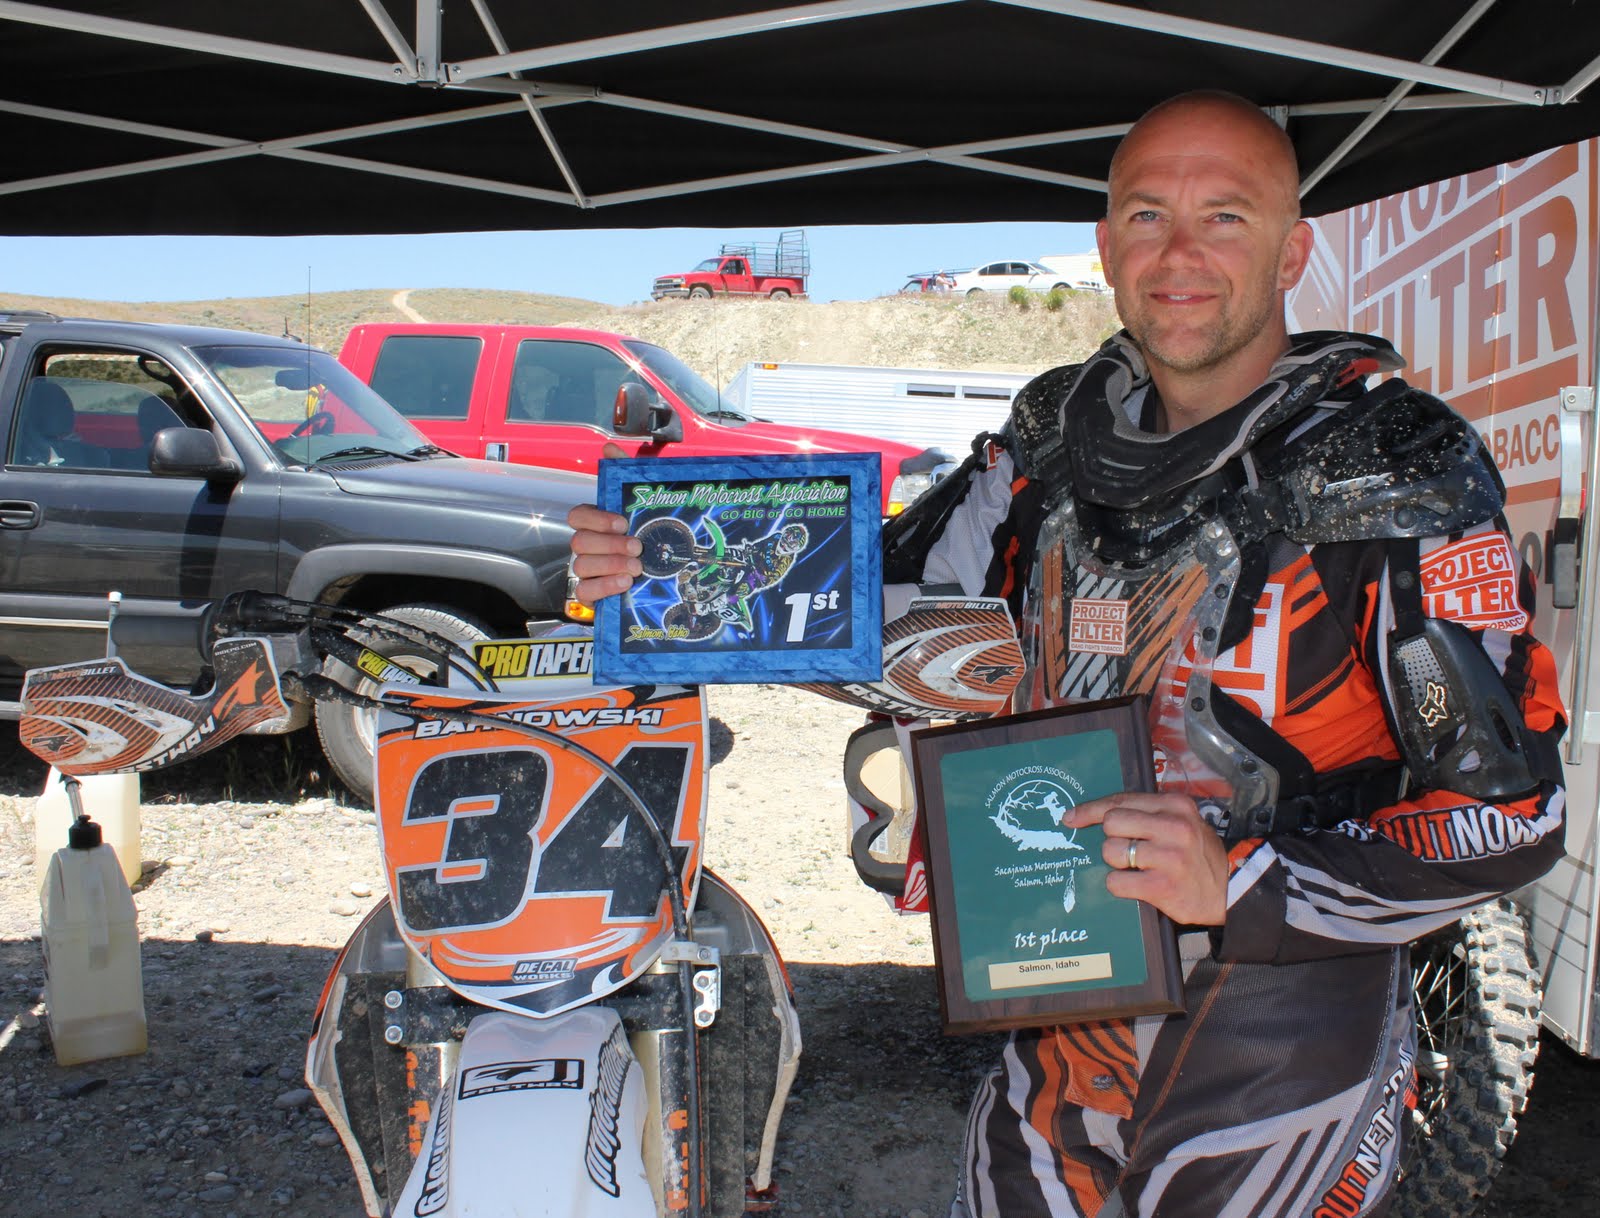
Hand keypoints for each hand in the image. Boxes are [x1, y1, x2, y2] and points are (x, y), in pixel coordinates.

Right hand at [567, 444, 639, 603]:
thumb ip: (626, 473)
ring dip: (610, 565)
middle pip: (579, 542)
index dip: (597, 518)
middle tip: (637, 547)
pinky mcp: (592, 594)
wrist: (666, 574)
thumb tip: (609, 447)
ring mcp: (587, 570)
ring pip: (581, 566)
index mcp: (596, 523)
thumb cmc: (647, 533)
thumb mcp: (642, 503)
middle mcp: (587, 545)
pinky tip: (625, 583)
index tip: (623, 522)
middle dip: (609, 544)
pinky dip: (604, 587)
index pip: (578, 515)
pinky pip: (585, 592)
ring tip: (636, 568)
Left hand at [1064, 791, 1227, 925]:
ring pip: (1111, 852)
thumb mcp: (1181, 823)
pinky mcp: (1162, 886)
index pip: (1120, 801)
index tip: (1071, 817)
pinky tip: (1137, 886)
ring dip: (1117, 864)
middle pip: (1111, 823)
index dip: (1090, 810)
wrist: (1231, 890)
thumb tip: (1098, 814)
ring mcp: (1168, 857)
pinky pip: (1116, 881)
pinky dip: (1120, 885)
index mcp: (1175, 805)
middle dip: (1112, 839)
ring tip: (1137, 869)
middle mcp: (1173, 827)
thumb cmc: (1196, 855)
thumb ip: (1147, 814)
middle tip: (1127, 851)